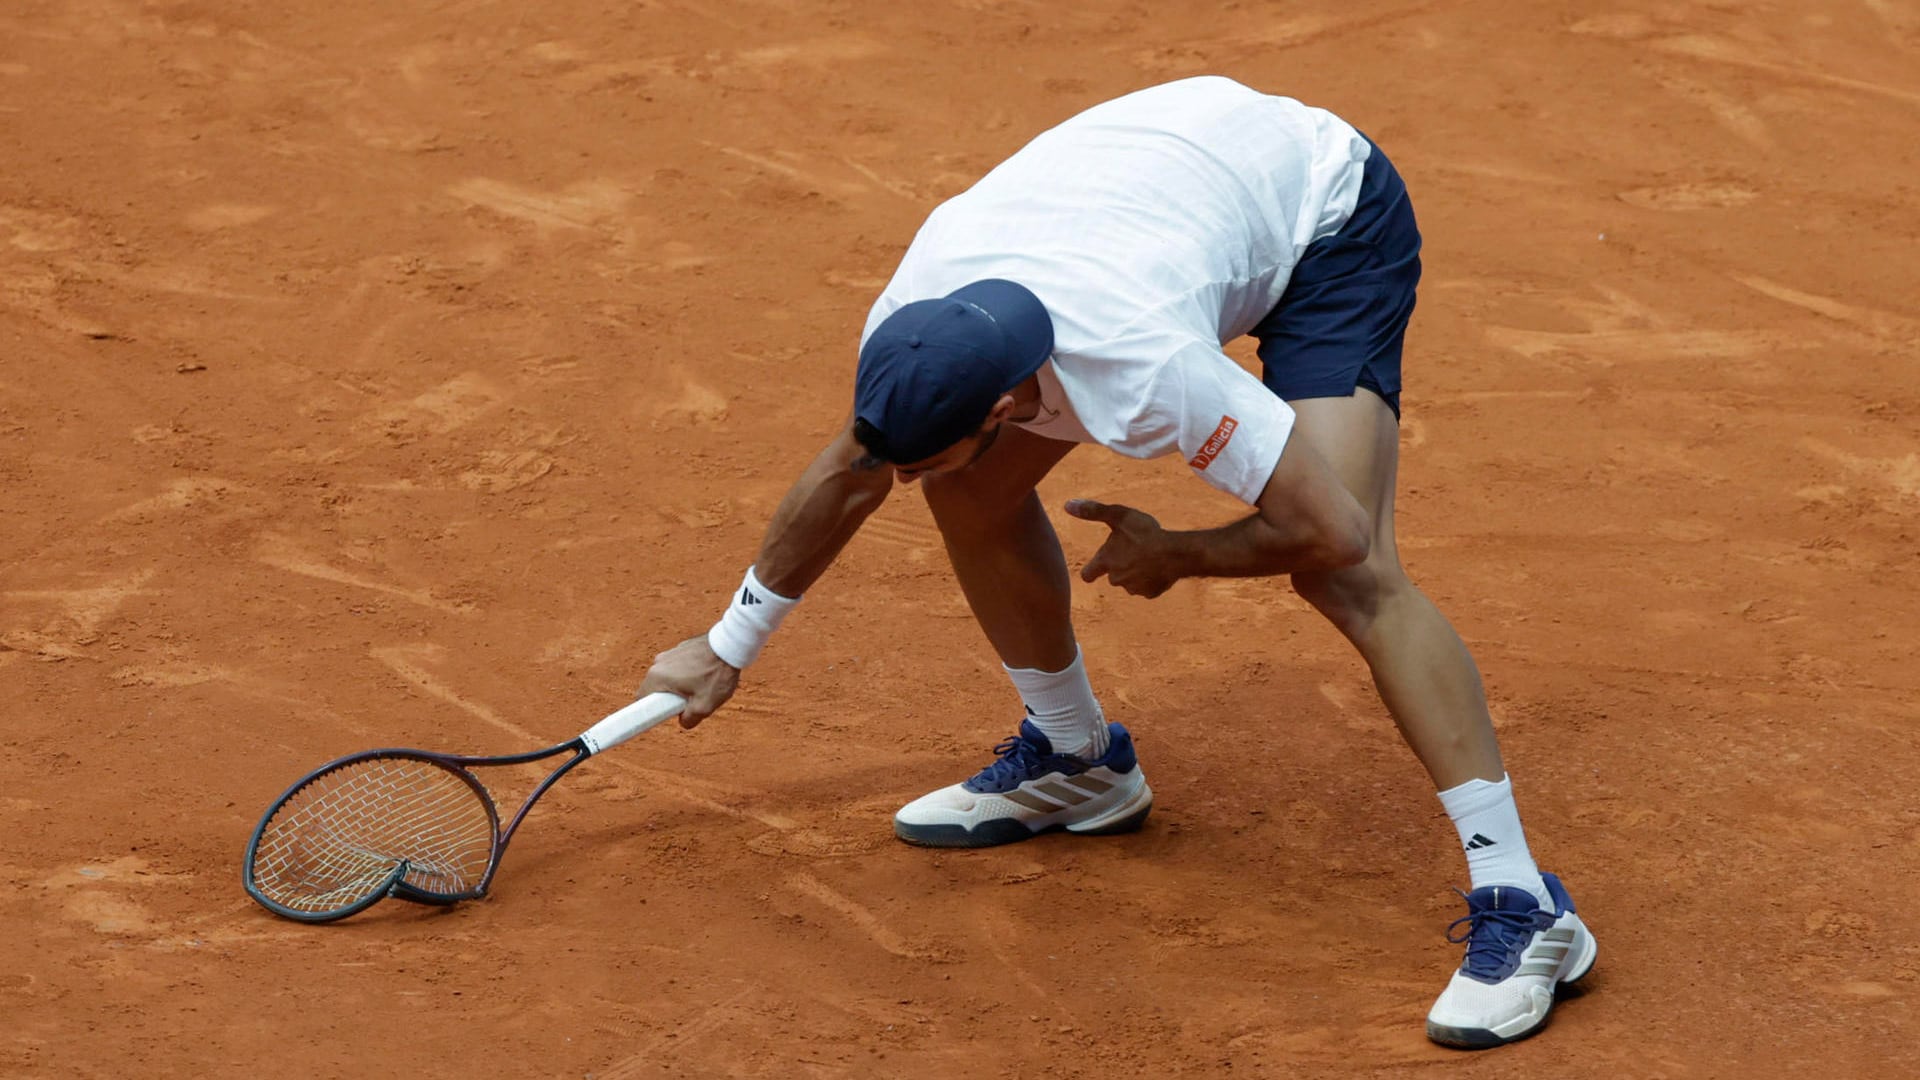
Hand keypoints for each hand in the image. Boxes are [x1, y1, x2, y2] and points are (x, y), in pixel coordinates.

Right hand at [637, 635, 740, 727]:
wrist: (730, 646)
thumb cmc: (716, 674)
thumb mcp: (704, 706)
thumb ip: (689, 719)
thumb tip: (683, 721)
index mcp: (657, 677)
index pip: (642, 700)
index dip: (651, 711)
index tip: (663, 715)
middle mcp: (658, 663)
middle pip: (656, 689)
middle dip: (670, 699)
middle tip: (690, 702)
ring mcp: (669, 653)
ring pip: (668, 678)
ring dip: (681, 686)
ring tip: (702, 687)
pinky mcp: (681, 649)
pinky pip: (678, 667)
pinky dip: (687, 674)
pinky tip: (705, 675)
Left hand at [1064, 498, 1180, 598]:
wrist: (1174, 554)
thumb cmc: (1145, 533)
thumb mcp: (1119, 515)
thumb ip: (1093, 511)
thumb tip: (1067, 504)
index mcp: (1106, 561)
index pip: (1087, 574)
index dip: (1090, 571)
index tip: (1093, 569)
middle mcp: (1116, 579)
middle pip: (1113, 576)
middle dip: (1121, 567)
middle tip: (1135, 550)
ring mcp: (1134, 588)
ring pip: (1131, 582)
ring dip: (1137, 572)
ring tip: (1149, 556)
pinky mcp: (1151, 594)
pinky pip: (1148, 587)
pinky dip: (1152, 579)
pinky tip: (1160, 566)